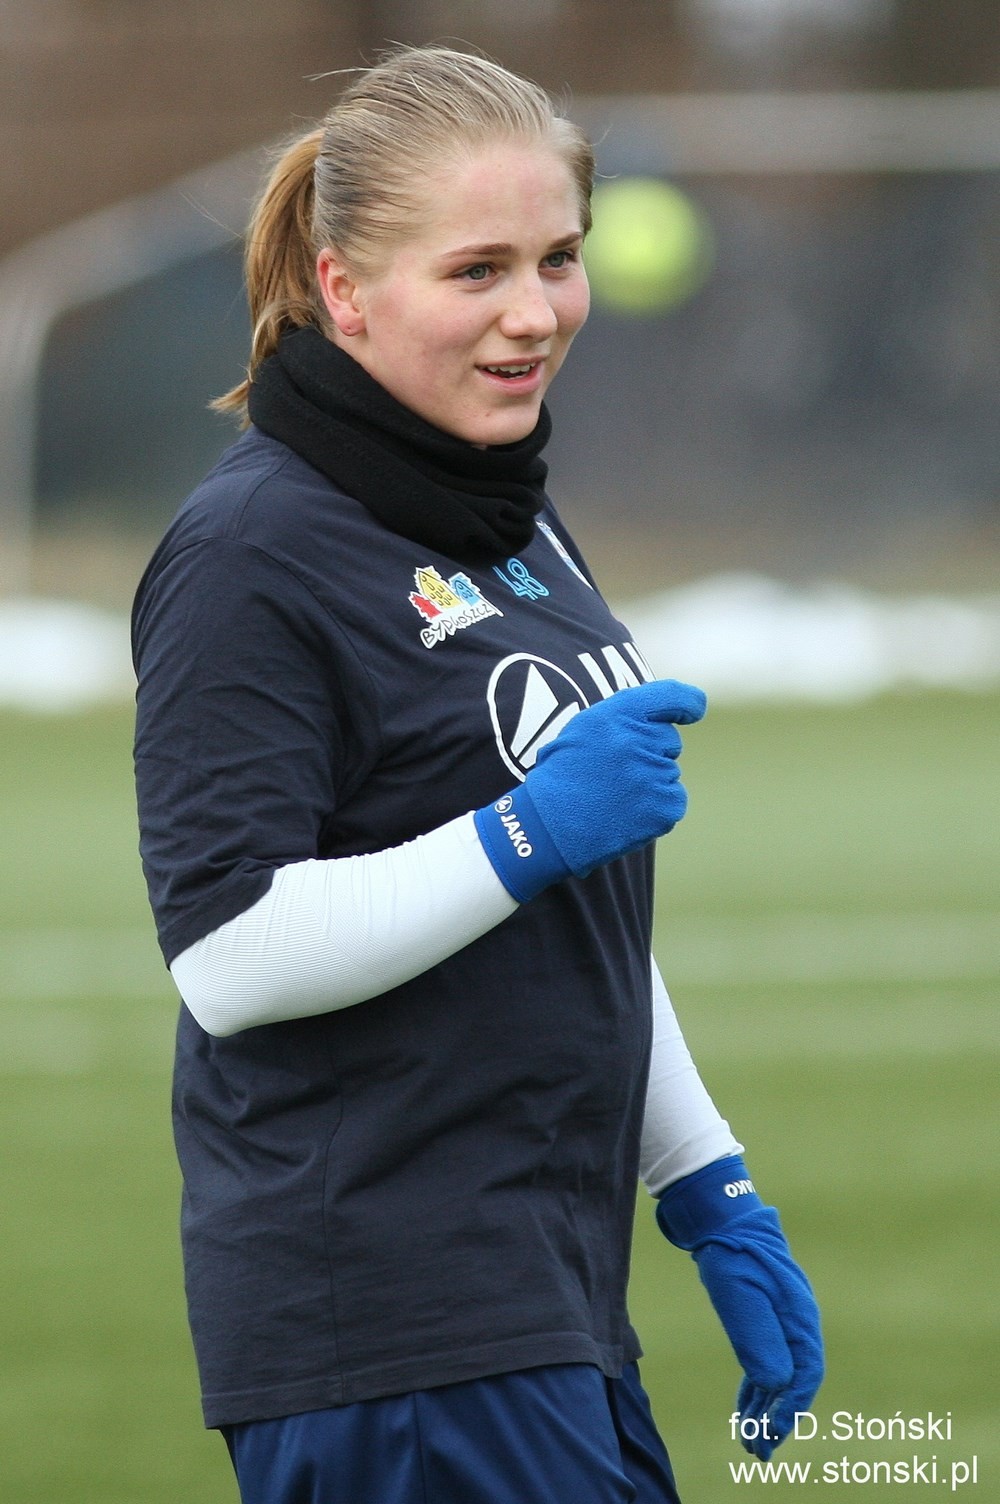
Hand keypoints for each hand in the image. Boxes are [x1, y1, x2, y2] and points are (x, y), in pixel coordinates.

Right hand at [474, 679, 706, 901]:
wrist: (548, 827)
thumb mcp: (583, 730)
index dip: (686, 703)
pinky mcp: (664, 808)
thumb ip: (623, 718)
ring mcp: (654, 776)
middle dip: (651, 753)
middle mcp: (639, 741)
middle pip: (669, 741)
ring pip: (669, 773)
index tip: (693, 711)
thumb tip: (662, 719)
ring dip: (650, 783)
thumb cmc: (562, 776)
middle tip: (615, 772)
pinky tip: (626, 813)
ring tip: (613, 797)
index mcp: (617, 715)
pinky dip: (656, 808)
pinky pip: (674, 800)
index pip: (670, 696)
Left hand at [656, 1156, 823, 1460]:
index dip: (790, 1408)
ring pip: (780, 1373)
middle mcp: (797, 1321)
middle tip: (759, 1450)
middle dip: (778, 1417)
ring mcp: (782, 1318)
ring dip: (765, 1408)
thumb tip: (777, 1385)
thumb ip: (760, 1338)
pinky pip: (766, 1360)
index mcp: (800, 1317)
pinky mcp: (764, 1316)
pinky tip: (744, 1408)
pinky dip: (756, 1386)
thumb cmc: (731, 1253)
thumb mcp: (740, 1297)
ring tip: (749, 1441)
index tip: (771, 1435)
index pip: (805, 1374)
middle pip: (795, 1379)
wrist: (721, 1215)